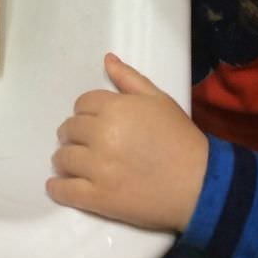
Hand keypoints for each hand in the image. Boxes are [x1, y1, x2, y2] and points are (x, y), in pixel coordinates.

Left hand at [46, 53, 207, 231]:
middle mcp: (101, 135)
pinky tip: (57, 186)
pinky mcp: (99, 198)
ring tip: (72, 164)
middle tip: (83, 143)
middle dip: (74, 135)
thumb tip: (107, 59)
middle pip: (69, 129)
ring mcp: (97, 168)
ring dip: (64, 160)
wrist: (200, 185)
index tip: (92, 122)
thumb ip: (129, 78)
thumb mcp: (159, 100)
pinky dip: (57, 188)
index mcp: (114, 108)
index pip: (82, 104)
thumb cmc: (180, 138)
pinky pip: (65, 191)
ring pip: (62, 158)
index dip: (86, 112)